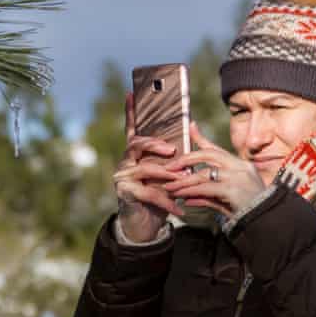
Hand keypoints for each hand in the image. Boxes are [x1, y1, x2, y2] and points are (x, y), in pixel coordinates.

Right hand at [113, 92, 186, 241]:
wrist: (145, 223)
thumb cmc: (159, 193)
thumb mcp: (169, 172)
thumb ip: (176, 153)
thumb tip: (192, 126)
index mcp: (136, 153)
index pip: (132, 128)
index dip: (131, 111)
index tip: (132, 92)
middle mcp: (126, 161)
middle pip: (137, 144)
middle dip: (155, 144)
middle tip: (172, 149)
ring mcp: (123, 177)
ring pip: (145, 169)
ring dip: (166, 174)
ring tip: (183, 179)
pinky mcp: (126, 193)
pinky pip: (149, 193)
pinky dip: (168, 202)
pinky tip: (181, 209)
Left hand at [162, 121, 264, 218]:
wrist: (268, 224)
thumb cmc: (249, 214)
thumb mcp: (227, 202)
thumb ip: (208, 197)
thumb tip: (188, 198)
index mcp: (241, 165)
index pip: (218, 149)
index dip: (202, 138)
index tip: (191, 126)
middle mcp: (240, 167)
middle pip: (208, 155)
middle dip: (186, 159)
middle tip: (170, 167)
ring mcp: (238, 177)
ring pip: (203, 174)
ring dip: (183, 181)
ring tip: (170, 188)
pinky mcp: (233, 189)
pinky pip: (206, 188)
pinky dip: (191, 191)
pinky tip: (182, 196)